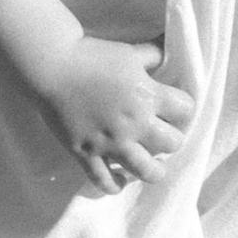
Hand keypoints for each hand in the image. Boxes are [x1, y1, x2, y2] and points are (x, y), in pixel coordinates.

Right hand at [37, 35, 192, 194]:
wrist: (51, 66)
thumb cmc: (91, 55)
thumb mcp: (129, 52)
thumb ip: (152, 55)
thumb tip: (168, 53)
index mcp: (149, 96)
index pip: (186, 110)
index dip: (183, 110)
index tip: (176, 110)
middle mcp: (135, 123)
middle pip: (172, 144)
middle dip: (172, 140)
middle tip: (163, 136)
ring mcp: (111, 142)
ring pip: (146, 171)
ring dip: (154, 170)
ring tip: (153, 167)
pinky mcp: (86, 153)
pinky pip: (104, 181)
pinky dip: (115, 185)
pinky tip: (120, 181)